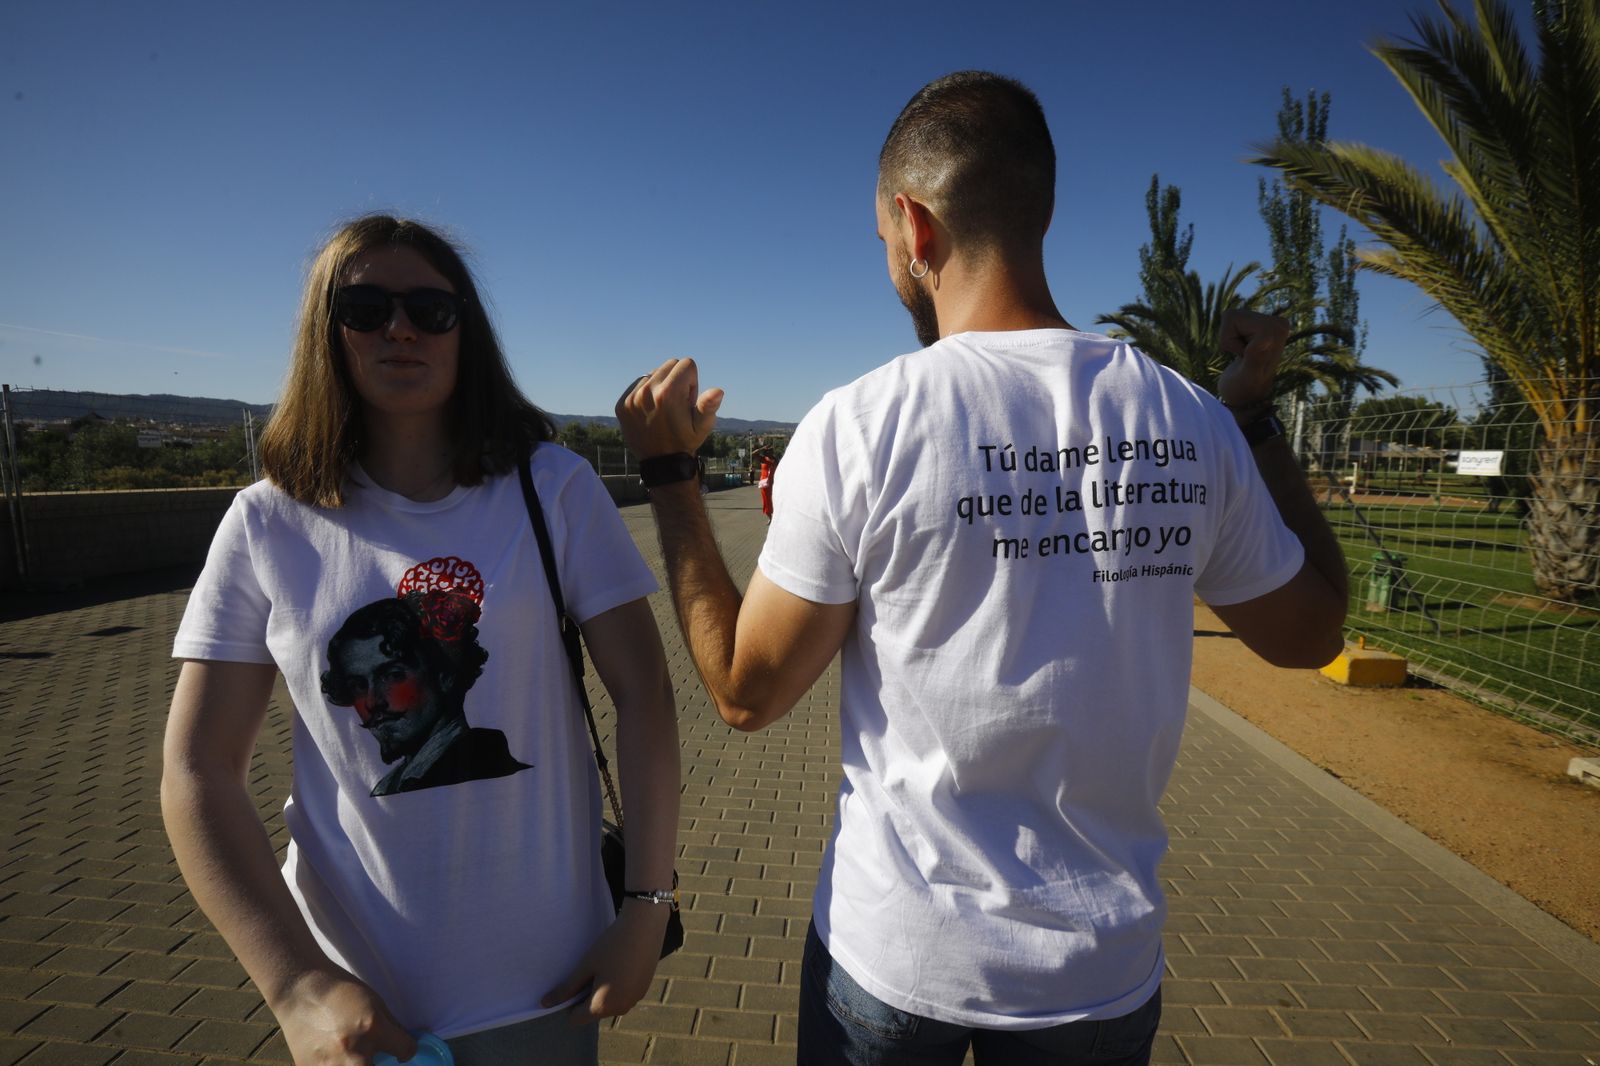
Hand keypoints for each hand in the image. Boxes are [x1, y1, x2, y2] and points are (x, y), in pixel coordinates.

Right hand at [269, 969, 414, 1064]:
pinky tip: (334, 1055)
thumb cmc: (339, 992)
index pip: (406, 1051)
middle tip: (375, 1056)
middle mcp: (353, 1052)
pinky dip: (338, 1064)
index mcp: (373, 1028)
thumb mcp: (374, 1003)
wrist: (298, 991)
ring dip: (359, 1065)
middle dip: (382, 1064)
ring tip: (352, 1054)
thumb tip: (407, 1049)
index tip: (401, 1050)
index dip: (407, 1049)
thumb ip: (391, 1029)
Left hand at [542, 900, 671, 1024]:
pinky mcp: (643, 989)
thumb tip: (545, 1004)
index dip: (569, 1003)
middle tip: (589, 969)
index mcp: (603, 1006)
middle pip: (594, 1012)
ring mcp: (634, 1000)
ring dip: (603, 990)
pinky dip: (617, 985)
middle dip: (587, 996)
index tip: (572, 981)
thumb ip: (566, 988)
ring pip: (609, 1003)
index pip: (576, 1019)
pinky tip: (619, 963)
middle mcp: (621, 1009)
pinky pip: (623, 995)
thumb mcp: (585, 966)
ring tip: (605, 964)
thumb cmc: (611, 946)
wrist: (645, 926)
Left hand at [615, 358, 723, 458]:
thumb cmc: (685, 441)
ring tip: (663, 408)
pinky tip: (651, 410)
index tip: (688, 400)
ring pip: (652, 373)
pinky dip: (646, 393)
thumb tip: (718, 391)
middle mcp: (648, 392)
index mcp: (669, 393)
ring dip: (661, 386)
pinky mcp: (622, 404)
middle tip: (677, 405)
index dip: (692, 382)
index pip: (686, 364)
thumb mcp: (702, 426)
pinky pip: (637, 384)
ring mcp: (632, 398)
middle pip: (669, 365)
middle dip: (677, 380)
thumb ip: (709, 406)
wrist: (661, 463)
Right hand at [1215, 309, 1289, 413]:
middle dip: (1229, 340)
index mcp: (1277, 328)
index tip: (1245, 359)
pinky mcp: (1258, 324)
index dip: (1232, 343)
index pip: (1234, 319)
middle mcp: (1277, 322)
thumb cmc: (1244, 389)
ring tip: (1242, 356)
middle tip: (1242, 358)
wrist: (1246, 395)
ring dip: (1229, 340)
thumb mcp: (1248, 377)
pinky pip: (1229, 320)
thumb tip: (1264, 340)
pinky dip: (1229, 339)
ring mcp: (1269, 322)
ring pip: (1229, 317)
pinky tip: (1242, 352)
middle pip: (1231, 316)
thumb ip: (1256, 359)